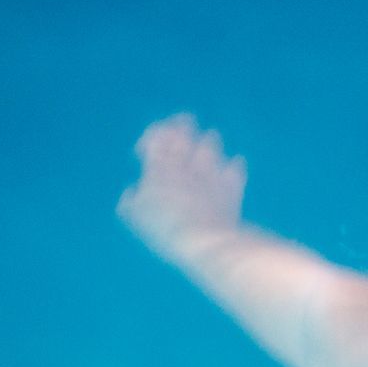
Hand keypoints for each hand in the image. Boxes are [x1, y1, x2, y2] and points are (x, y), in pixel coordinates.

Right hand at [119, 114, 247, 258]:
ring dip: (206, 142)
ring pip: (212, 140)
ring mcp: (212, 169)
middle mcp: (187, 161)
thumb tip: (132, 192)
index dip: (151, 136)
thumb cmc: (164, 228)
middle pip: (186, 128)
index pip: (156, 134)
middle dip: (180, 126)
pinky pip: (236, 165)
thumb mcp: (136, 217)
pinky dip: (232, 165)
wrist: (204, 240)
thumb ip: (131, 201)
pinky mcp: (232, 183)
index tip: (144, 150)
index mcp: (160, 165)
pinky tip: (231, 168)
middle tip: (179, 128)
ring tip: (204, 149)